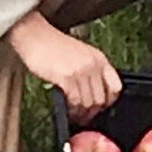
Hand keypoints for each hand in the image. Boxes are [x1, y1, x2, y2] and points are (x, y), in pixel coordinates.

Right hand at [5, 9, 121, 117]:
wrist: (35, 35)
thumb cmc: (52, 45)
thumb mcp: (80, 54)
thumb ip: (89, 70)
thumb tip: (92, 93)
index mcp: (99, 58)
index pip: (116, 87)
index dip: (108, 101)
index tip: (100, 107)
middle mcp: (93, 65)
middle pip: (101, 99)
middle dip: (93, 112)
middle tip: (84, 116)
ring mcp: (81, 71)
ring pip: (89, 103)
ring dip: (81, 113)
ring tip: (75, 115)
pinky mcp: (67, 77)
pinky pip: (75, 101)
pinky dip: (72, 109)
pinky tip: (67, 109)